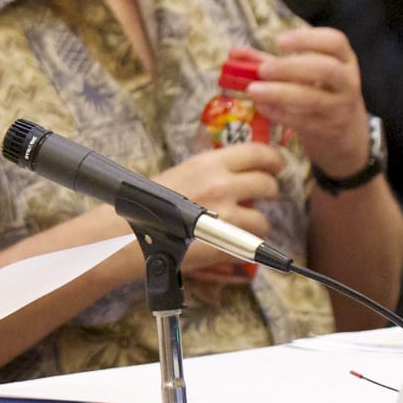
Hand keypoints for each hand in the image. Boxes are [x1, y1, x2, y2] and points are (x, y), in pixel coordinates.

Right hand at [153, 143, 283, 275]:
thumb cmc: (145, 203)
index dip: (274, 158)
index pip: (257, 152)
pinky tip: (228, 246)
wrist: (126, 234)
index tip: (276, 165)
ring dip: (256, 226)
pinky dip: (244, 249)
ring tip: (241, 228)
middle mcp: (221, 186)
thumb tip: (234, 174)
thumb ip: (210, 172)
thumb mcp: (180, 174)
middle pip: (268, 185)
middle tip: (261, 197)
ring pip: (263, 221)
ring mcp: (225, 218)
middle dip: (269, 191)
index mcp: (208, 164)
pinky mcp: (224, 246)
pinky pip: (250, 248)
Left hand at [240, 28, 371, 178]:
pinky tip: (261, 106)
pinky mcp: (328, 130)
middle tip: (263, 70)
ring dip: (279, 93)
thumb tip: (234, 52)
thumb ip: (269, 61)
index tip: (278, 42)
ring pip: (313, 98)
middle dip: (291, 67)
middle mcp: (347, 82)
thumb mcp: (303, 74)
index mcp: (343, 60)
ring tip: (252, 90)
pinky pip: (302, 121)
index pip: (335, 41)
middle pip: (326, 69)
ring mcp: (339, 108)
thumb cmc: (318, 93)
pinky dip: (279, 113)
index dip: (307, 39)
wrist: (345, 134)